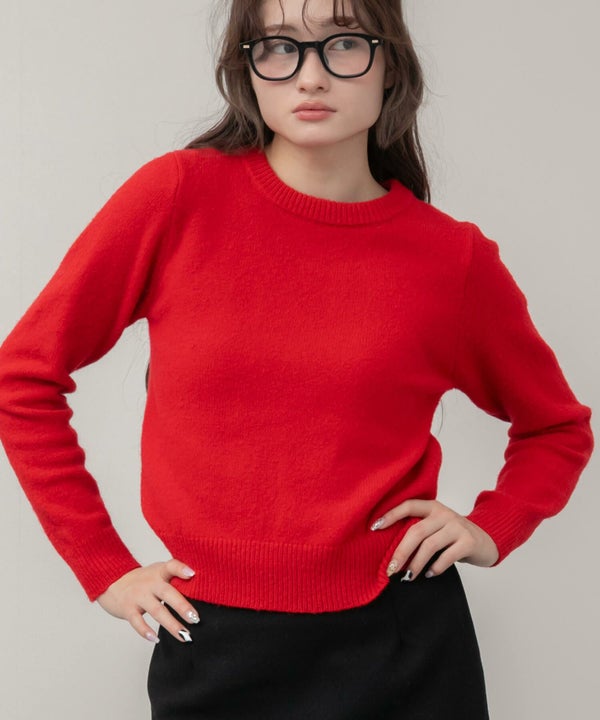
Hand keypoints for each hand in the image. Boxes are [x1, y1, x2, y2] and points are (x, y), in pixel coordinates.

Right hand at [96, 559, 199, 642]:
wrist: (112, 581)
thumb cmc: (143, 580)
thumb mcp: (157, 572)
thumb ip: (174, 578)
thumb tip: (200, 591)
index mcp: (159, 572)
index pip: (171, 565)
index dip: (181, 568)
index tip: (192, 574)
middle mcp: (149, 583)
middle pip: (167, 593)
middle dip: (182, 606)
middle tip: (195, 619)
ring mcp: (138, 596)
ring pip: (156, 611)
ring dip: (172, 625)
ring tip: (185, 635)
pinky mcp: (128, 609)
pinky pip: (137, 622)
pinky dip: (146, 631)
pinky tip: (156, 639)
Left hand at [371, 499, 498, 580]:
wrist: (487, 539)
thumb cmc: (453, 535)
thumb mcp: (436, 526)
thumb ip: (419, 529)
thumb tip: (390, 550)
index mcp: (432, 506)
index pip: (408, 505)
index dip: (390, 515)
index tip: (374, 528)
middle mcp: (444, 513)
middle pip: (416, 531)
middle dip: (401, 552)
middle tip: (391, 569)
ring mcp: (457, 526)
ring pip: (430, 545)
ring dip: (416, 564)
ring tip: (408, 576)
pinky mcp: (468, 541)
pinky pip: (447, 556)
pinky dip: (436, 568)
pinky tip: (430, 574)